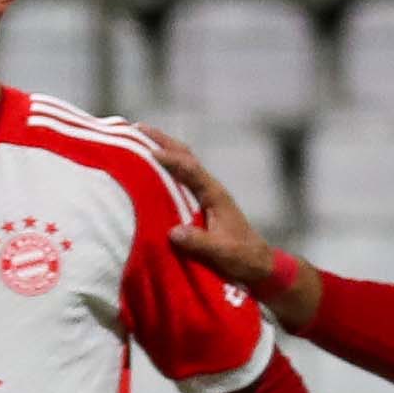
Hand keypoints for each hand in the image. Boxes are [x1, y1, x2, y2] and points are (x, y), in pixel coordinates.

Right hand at [146, 128, 301, 314]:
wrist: (258, 264)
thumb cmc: (243, 258)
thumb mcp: (223, 253)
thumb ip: (199, 242)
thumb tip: (173, 232)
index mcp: (216, 196)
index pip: (192, 170)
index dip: (172, 160)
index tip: (149, 152)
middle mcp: (210, 189)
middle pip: (186, 157)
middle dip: (162, 141)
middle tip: (136, 128)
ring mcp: (205, 194)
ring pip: (182, 163)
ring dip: (161, 148)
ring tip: (135, 139)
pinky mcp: (199, 203)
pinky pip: (178, 178)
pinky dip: (163, 166)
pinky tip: (147, 166)